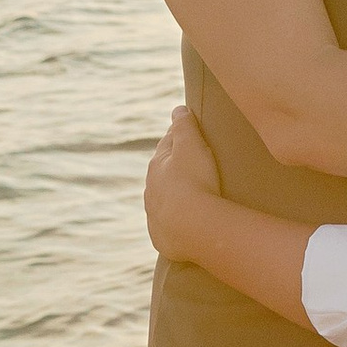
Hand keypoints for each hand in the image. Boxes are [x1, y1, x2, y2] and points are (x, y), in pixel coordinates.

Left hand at [144, 104, 223, 260]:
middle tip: (194, 164)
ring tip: (193, 196)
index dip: (180, 137)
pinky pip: (169, 224)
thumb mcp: (192, 146)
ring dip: (175, 195)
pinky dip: (177, 219)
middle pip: (163, 173)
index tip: (191, 133)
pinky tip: (187, 222)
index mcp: (157, 165)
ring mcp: (155, 214)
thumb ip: (184, 126)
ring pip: (164, 199)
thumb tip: (178, 109)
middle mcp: (151, 189)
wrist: (193, 229)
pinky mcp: (163, 237)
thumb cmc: (195, 182)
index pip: (168, 144)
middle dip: (175, 167)